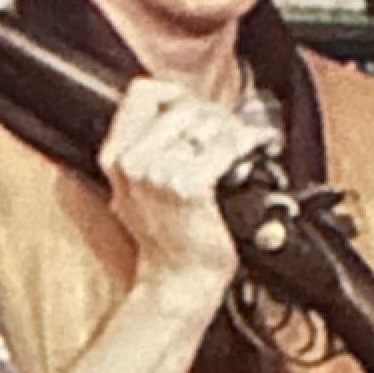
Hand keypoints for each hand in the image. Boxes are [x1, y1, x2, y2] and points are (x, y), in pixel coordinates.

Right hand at [98, 78, 265, 306]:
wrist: (178, 278)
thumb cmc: (168, 238)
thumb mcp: (139, 189)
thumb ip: (149, 148)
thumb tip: (185, 109)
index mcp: (116, 156)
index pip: (143, 93)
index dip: (177, 93)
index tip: (197, 106)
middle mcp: (132, 160)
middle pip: (182, 106)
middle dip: (215, 114)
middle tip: (232, 130)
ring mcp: (158, 172)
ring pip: (207, 123)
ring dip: (233, 128)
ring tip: (244, 141)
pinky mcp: (188, 185)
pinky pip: (226, 147)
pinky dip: (249, 142)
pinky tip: (257, 145)